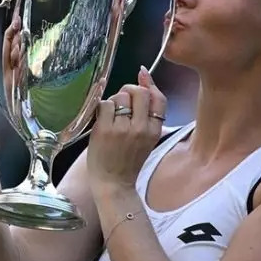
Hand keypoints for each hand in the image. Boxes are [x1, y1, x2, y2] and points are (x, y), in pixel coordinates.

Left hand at [86, 66, 167, 193]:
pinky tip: (102, 120)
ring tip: (111, 115)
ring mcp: (123, 129)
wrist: (114, 183)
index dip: (149, 84)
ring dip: (114, 100)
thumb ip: (146, 113)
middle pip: (139, 91)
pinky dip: (102, 108)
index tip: (142, 76)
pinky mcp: (105, 130)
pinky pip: (105, 104)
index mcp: (154, 130)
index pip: (158, 98)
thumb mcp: (146, 138)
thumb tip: (144, 76)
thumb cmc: (128, 160)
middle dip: (129, 90)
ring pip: (121, 96)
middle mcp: (141, 128)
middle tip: (122, 101)